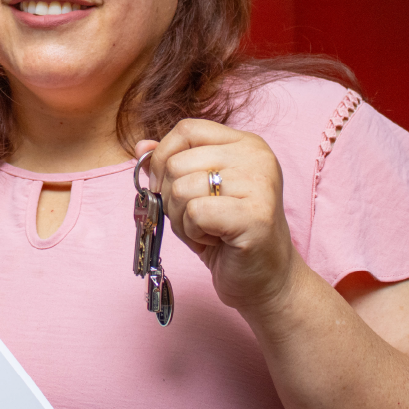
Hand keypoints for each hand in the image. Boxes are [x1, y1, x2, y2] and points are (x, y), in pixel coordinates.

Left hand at [137, 119, 304, 315]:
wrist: (266, 280)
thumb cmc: (228, 235)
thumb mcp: (196, 193)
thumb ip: (172, 165)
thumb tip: (141, 146)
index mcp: (245, 143)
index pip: (187, 128)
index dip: (163, 157)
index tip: (164, 185)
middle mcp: (257, 157)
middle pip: (177, 162)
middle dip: (170, 198)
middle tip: (194, 218)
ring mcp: (259, 185)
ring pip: (181, 188)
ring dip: (181, 219)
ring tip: (206, 230)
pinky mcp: (255, 216)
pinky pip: (194, 213)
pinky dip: (193, 233)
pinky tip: (214, 240)